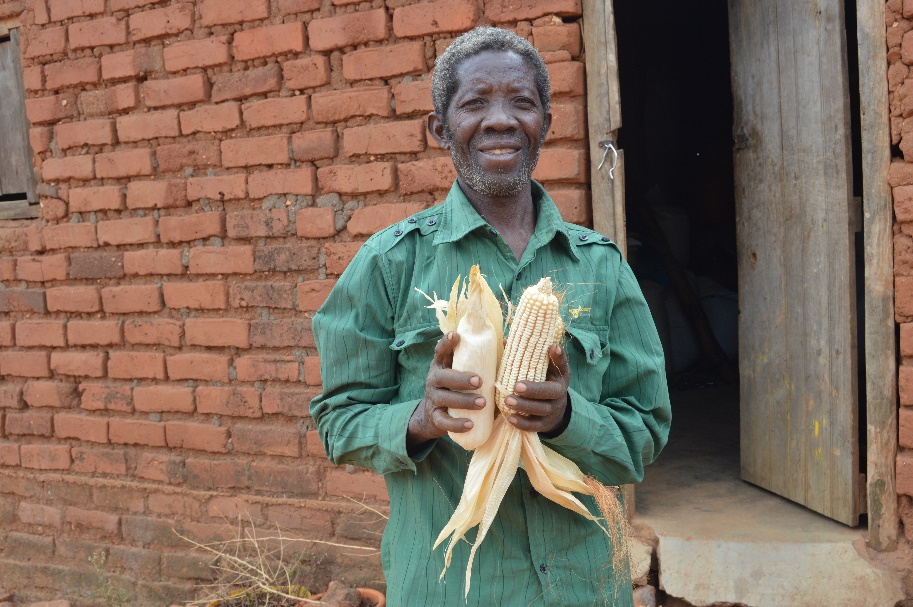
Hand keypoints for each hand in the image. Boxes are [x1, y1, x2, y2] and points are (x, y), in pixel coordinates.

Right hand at [407, 332, 484, 449]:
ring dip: (464, 400)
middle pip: (443, 376)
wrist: (435, 417)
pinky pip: (444, 421)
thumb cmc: (460, 389)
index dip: (446, 343)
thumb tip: (508, 342)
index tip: (456, 336)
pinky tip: (470, 425)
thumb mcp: (467, 373)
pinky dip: (456, 424)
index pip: (441, 351)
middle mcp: (434, 379)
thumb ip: (484, 361)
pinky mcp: (435, 418)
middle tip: (479, 381)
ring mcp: (433, 399)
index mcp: (442, 365)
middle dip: (461, 378)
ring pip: (445, 398)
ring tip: (482, 403)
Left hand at [504, 344, 570, 434]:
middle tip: (516, 386)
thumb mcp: (543, 370)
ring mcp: (553, 410)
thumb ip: (529, 356)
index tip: (552, 347)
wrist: (554, 410)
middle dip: (533, 390)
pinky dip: (523, 423)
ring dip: (524, 406)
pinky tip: (510, 418)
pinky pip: (534, 426)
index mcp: (559, 377)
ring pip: (541, 410)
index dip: (558, 357)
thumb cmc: (543, 383)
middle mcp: (559, 394)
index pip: (562, 366)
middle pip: (549, 392)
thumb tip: (506, 340)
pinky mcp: (544, 424)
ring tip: (507, 401)